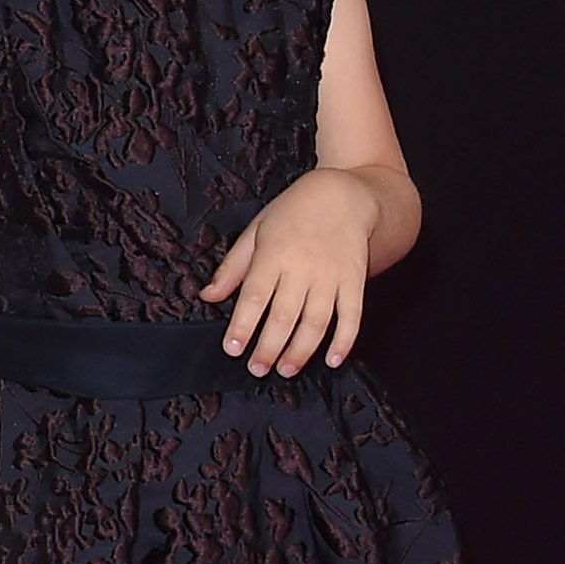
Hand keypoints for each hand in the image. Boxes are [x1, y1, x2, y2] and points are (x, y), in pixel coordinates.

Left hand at [201, 167, 381, 376]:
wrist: (344, 194)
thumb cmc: (294, 212)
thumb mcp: (256, 231)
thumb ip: (233, 267)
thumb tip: (208, 296)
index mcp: (273, 254)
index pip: (254, 296)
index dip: (243, 325)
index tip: (232, 348)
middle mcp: (303, 267)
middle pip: (284, 315)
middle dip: (269, 347)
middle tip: (257, 369)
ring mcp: (332, 276)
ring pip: (316, 322)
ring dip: (301, 351)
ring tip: (286, 369)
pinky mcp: (355, 281)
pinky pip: (352, 316)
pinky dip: (344, 341)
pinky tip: (333, 360)